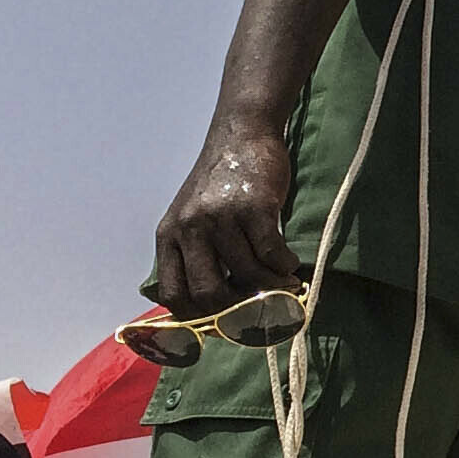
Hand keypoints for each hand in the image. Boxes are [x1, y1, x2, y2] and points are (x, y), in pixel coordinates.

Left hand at [152, 121, 301, 317]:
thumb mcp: (192, 217)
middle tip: (257, 308)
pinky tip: (290, 263)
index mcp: (169, 236)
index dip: (198, 318)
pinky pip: (272, 255)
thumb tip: (214, 308)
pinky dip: (286, 267)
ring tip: (284, 284)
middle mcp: (189, 228)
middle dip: (237, 310)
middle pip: (209, 293)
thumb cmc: (222, 183)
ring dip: (271, 287)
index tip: (222, 323)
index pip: (173, 294)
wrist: (243, 134)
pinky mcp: (253, 208)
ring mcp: (221, 218)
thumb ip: (195, 255)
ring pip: (247, 275)